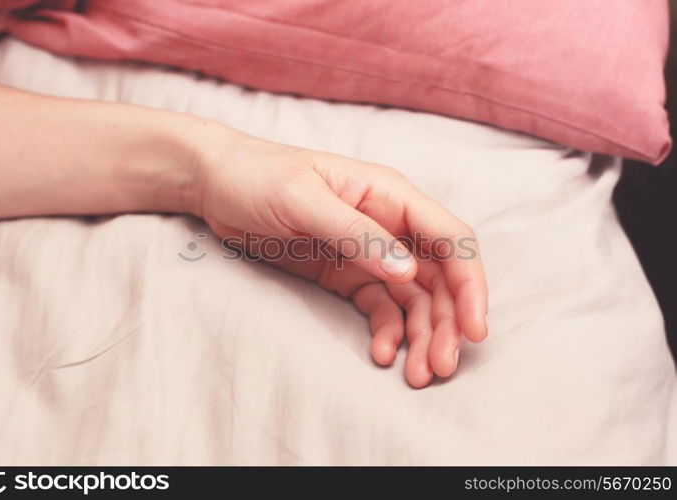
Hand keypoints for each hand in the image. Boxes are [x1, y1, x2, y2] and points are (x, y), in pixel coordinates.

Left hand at [186, 129, 487, 386]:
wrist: (218, 185)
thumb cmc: (259, 176)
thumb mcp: (303, 199)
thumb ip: (356, 233)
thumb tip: (408, 271)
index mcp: (390, 195)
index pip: (450, 239)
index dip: (470, 284)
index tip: (475, 329)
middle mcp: (389, 225)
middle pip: (439, 278)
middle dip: (447, 323)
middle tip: (439, 368)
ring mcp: (369, 252)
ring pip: (414, 299)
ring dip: (421, 336)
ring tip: (416, 375)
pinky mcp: (347, 274)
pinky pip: (380, 308)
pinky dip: (388, 332)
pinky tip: (382, 354)